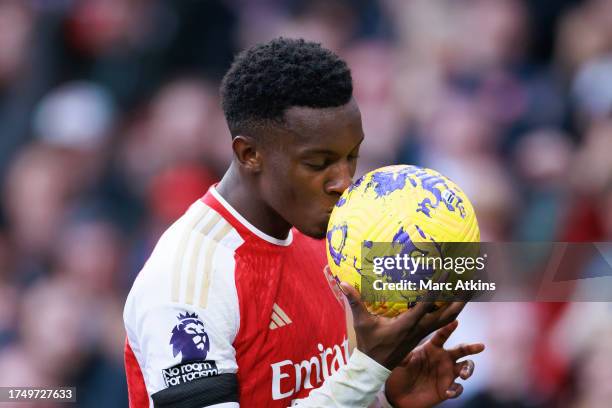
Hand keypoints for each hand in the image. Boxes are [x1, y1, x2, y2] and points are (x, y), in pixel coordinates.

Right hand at [340, 282, 466, 369]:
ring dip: (460, 303)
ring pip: (449, 318)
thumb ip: (355, 302)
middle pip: (449, 313)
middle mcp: (421, 328)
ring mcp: (424, 332)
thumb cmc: (370, 343)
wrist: (376, 366)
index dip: (438, 288)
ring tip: (469, 287)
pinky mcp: (424, 334)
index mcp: (408, 323)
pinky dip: (450, 310)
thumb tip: (343, 283)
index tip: (447, 272)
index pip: (427, 303)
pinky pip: (442, 321)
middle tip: (471, 280)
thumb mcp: (362, 322)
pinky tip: (454, 299)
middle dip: (461, 297)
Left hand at [385, 320, 484, 407]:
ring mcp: (446, 374)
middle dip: (471, 347)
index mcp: (432, 348)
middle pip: (461, 350)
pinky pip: (458, 388)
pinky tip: (448, 392)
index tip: (455, 321)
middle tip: (480, 346)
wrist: (399, 395)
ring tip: (464, 374)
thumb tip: (404, 353)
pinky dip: (455, 390)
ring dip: (468, 370)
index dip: (448, 328)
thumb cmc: (399, 374)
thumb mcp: (399, 363)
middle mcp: (442, 359)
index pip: (442, 336)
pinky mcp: (447, 389)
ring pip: (465, 368)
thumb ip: (404, 357)